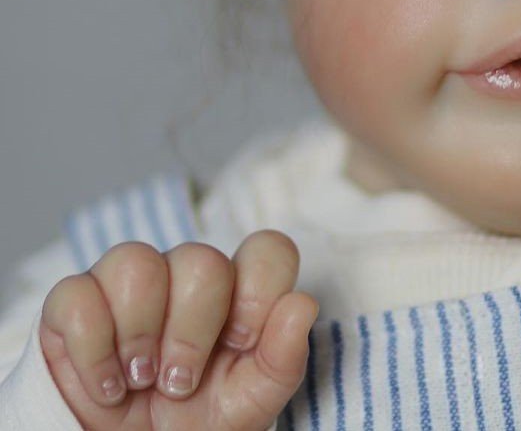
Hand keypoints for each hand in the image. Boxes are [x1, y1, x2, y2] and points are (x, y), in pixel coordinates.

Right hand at [39, 230, 318, 430]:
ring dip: (138, 332)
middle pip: (200, 259)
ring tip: (138, 381)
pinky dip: (90, 349)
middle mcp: (185, 276)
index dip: (259, 290)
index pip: (267, 249)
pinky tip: (106, 385)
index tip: (242, 343)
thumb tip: (303, 303)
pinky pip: (76, 294)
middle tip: (181, 382)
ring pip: (135, 261)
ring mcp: (129, 283)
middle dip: (191, 330)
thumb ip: (282, 358)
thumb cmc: (198, 422)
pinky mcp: (74, 303)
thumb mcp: (249, 402)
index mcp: (238, 291)